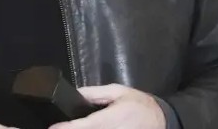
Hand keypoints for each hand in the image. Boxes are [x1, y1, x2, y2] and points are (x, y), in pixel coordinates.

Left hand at [49, 84, 165, 128]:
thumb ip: (94, 93)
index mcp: (110, 120)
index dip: (68, 128)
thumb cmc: (139, 104)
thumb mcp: (117, 91)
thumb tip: (75, 94)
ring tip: (69, 128)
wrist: (163, 121)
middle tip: (58, 128)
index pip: (84, 126)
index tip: (54, 128)